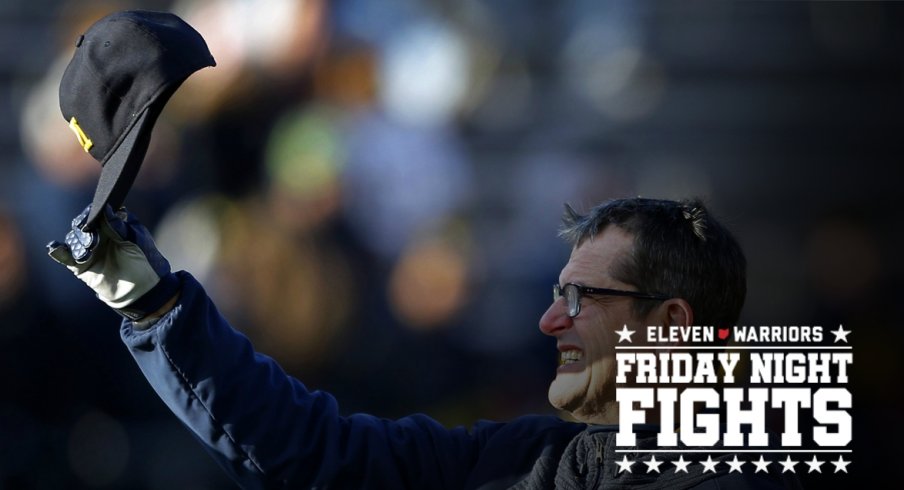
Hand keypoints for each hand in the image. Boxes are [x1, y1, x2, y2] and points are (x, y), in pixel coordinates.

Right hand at [47, 205, 178, 320]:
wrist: (141, 290)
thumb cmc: (144, 262)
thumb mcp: (134, 241)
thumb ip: (118, 226)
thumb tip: (106, 209)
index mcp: (114, 224)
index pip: (98, 213)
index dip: (93, 214)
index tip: (93, 218)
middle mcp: (99, 234)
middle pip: (82, 224)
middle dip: (85, 230)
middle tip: (93, 241)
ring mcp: (89, 249)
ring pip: (74, 238)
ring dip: (78, 243)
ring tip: (88, 254)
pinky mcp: (80, 265)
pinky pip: (65, 256)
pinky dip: (58, 251)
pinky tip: (54, 247)